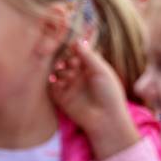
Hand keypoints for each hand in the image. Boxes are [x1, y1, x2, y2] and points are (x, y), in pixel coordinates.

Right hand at [49, 41, 140, 159]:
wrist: (105, 119)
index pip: (77, 52)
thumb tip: (76, 41)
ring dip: (60, 69)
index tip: (70, 44)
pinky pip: (51, 85)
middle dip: (64, 57)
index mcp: (90, 66)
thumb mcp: (101, 71)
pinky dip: (52, 80)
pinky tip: (59, 80)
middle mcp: (78, 74)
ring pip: (57, 70)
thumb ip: (88, 56)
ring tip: (68, 74)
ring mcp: (68, 85)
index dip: (73, 48)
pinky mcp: (60, 97)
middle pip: (65, 59)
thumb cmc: (109, 93)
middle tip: (69, 60)